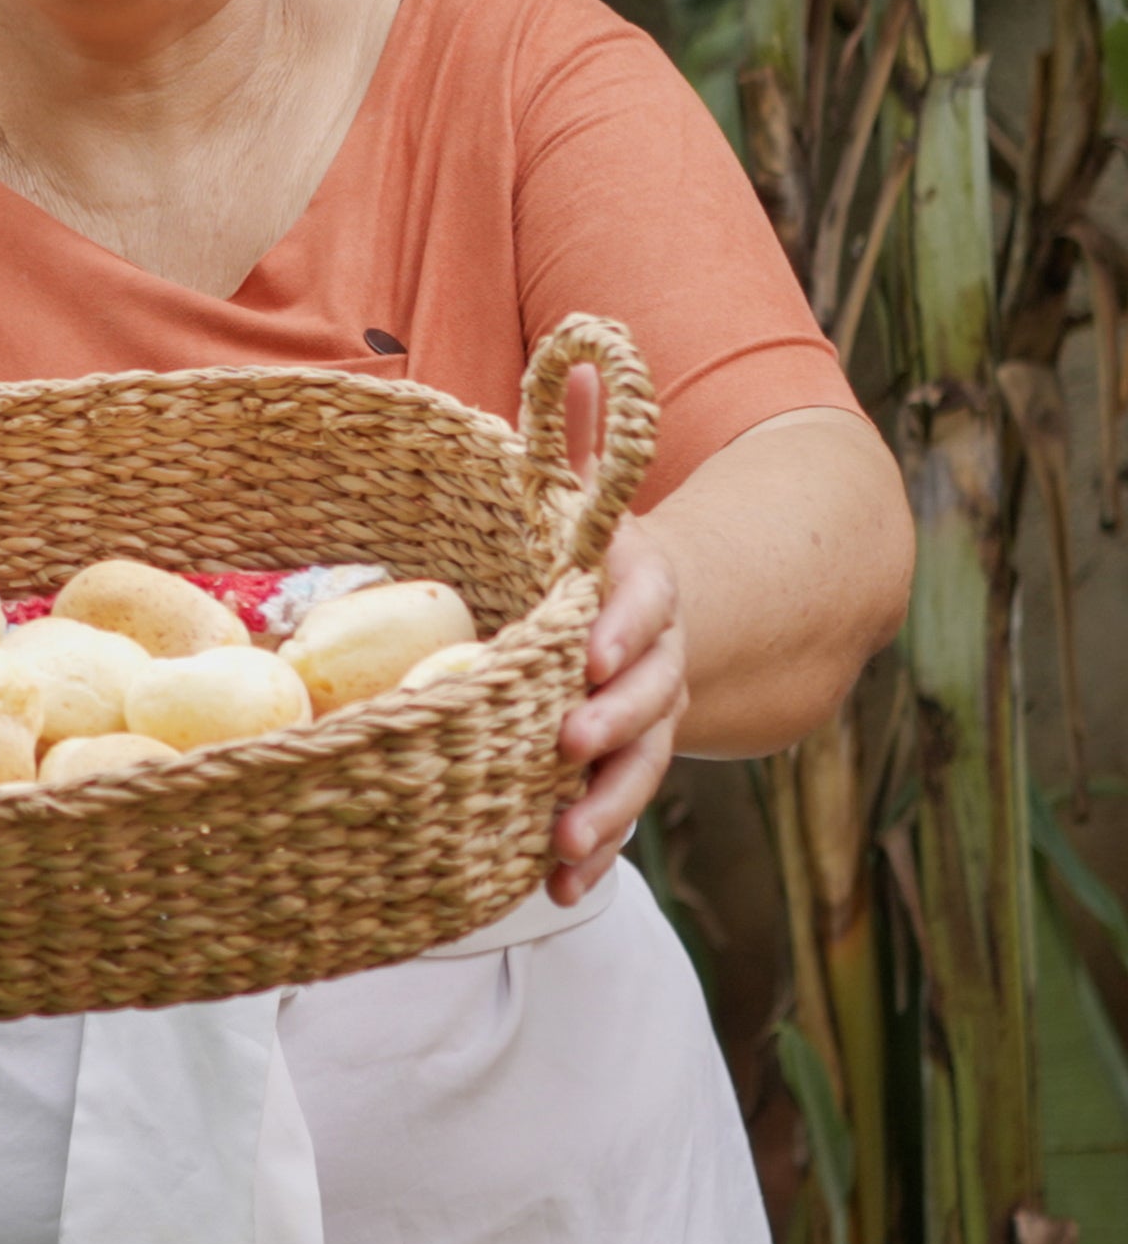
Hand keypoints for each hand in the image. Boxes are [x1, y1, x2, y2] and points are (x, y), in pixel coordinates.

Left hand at [547, 364, 687, 906]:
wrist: (682, 617)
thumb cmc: (605, 555)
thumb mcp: (595, 497)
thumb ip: (581, 439)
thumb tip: (583, 353)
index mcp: (642, 586)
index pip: (642, 600)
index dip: (623, 624)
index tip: (592, 647)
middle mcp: (654, 657)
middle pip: (648, 691)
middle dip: (614, 720)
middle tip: (571, 743)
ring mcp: (647, 719)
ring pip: (638, 765)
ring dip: (606, 806)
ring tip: (566, 844)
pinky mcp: (626, 767)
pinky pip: (618, 812)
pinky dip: (597, 853)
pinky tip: (561, 890)